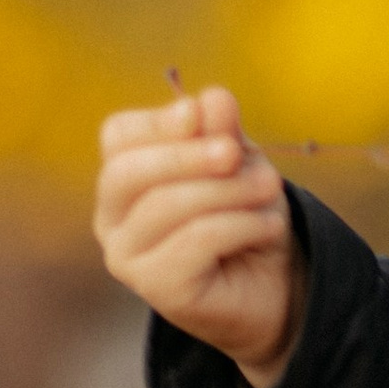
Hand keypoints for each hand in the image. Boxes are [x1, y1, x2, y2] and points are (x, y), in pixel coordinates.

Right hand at [96, 88, 306, 387]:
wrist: (275, 289)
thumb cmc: (246, 217)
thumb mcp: (240, 165)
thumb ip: (222, 133)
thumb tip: (212, 98)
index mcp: (124, 180)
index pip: (118, 137)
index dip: (158, 121)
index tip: (199, 113)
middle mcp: (113, 220)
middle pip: (126, 172)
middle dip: (185, 155)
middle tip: (236, 152)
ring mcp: (128, 259)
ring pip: (167, 205)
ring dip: (229, 190)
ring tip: (271, 189)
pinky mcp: (157, 289)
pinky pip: (197, 240)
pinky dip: (242, 224)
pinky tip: (268, 227)